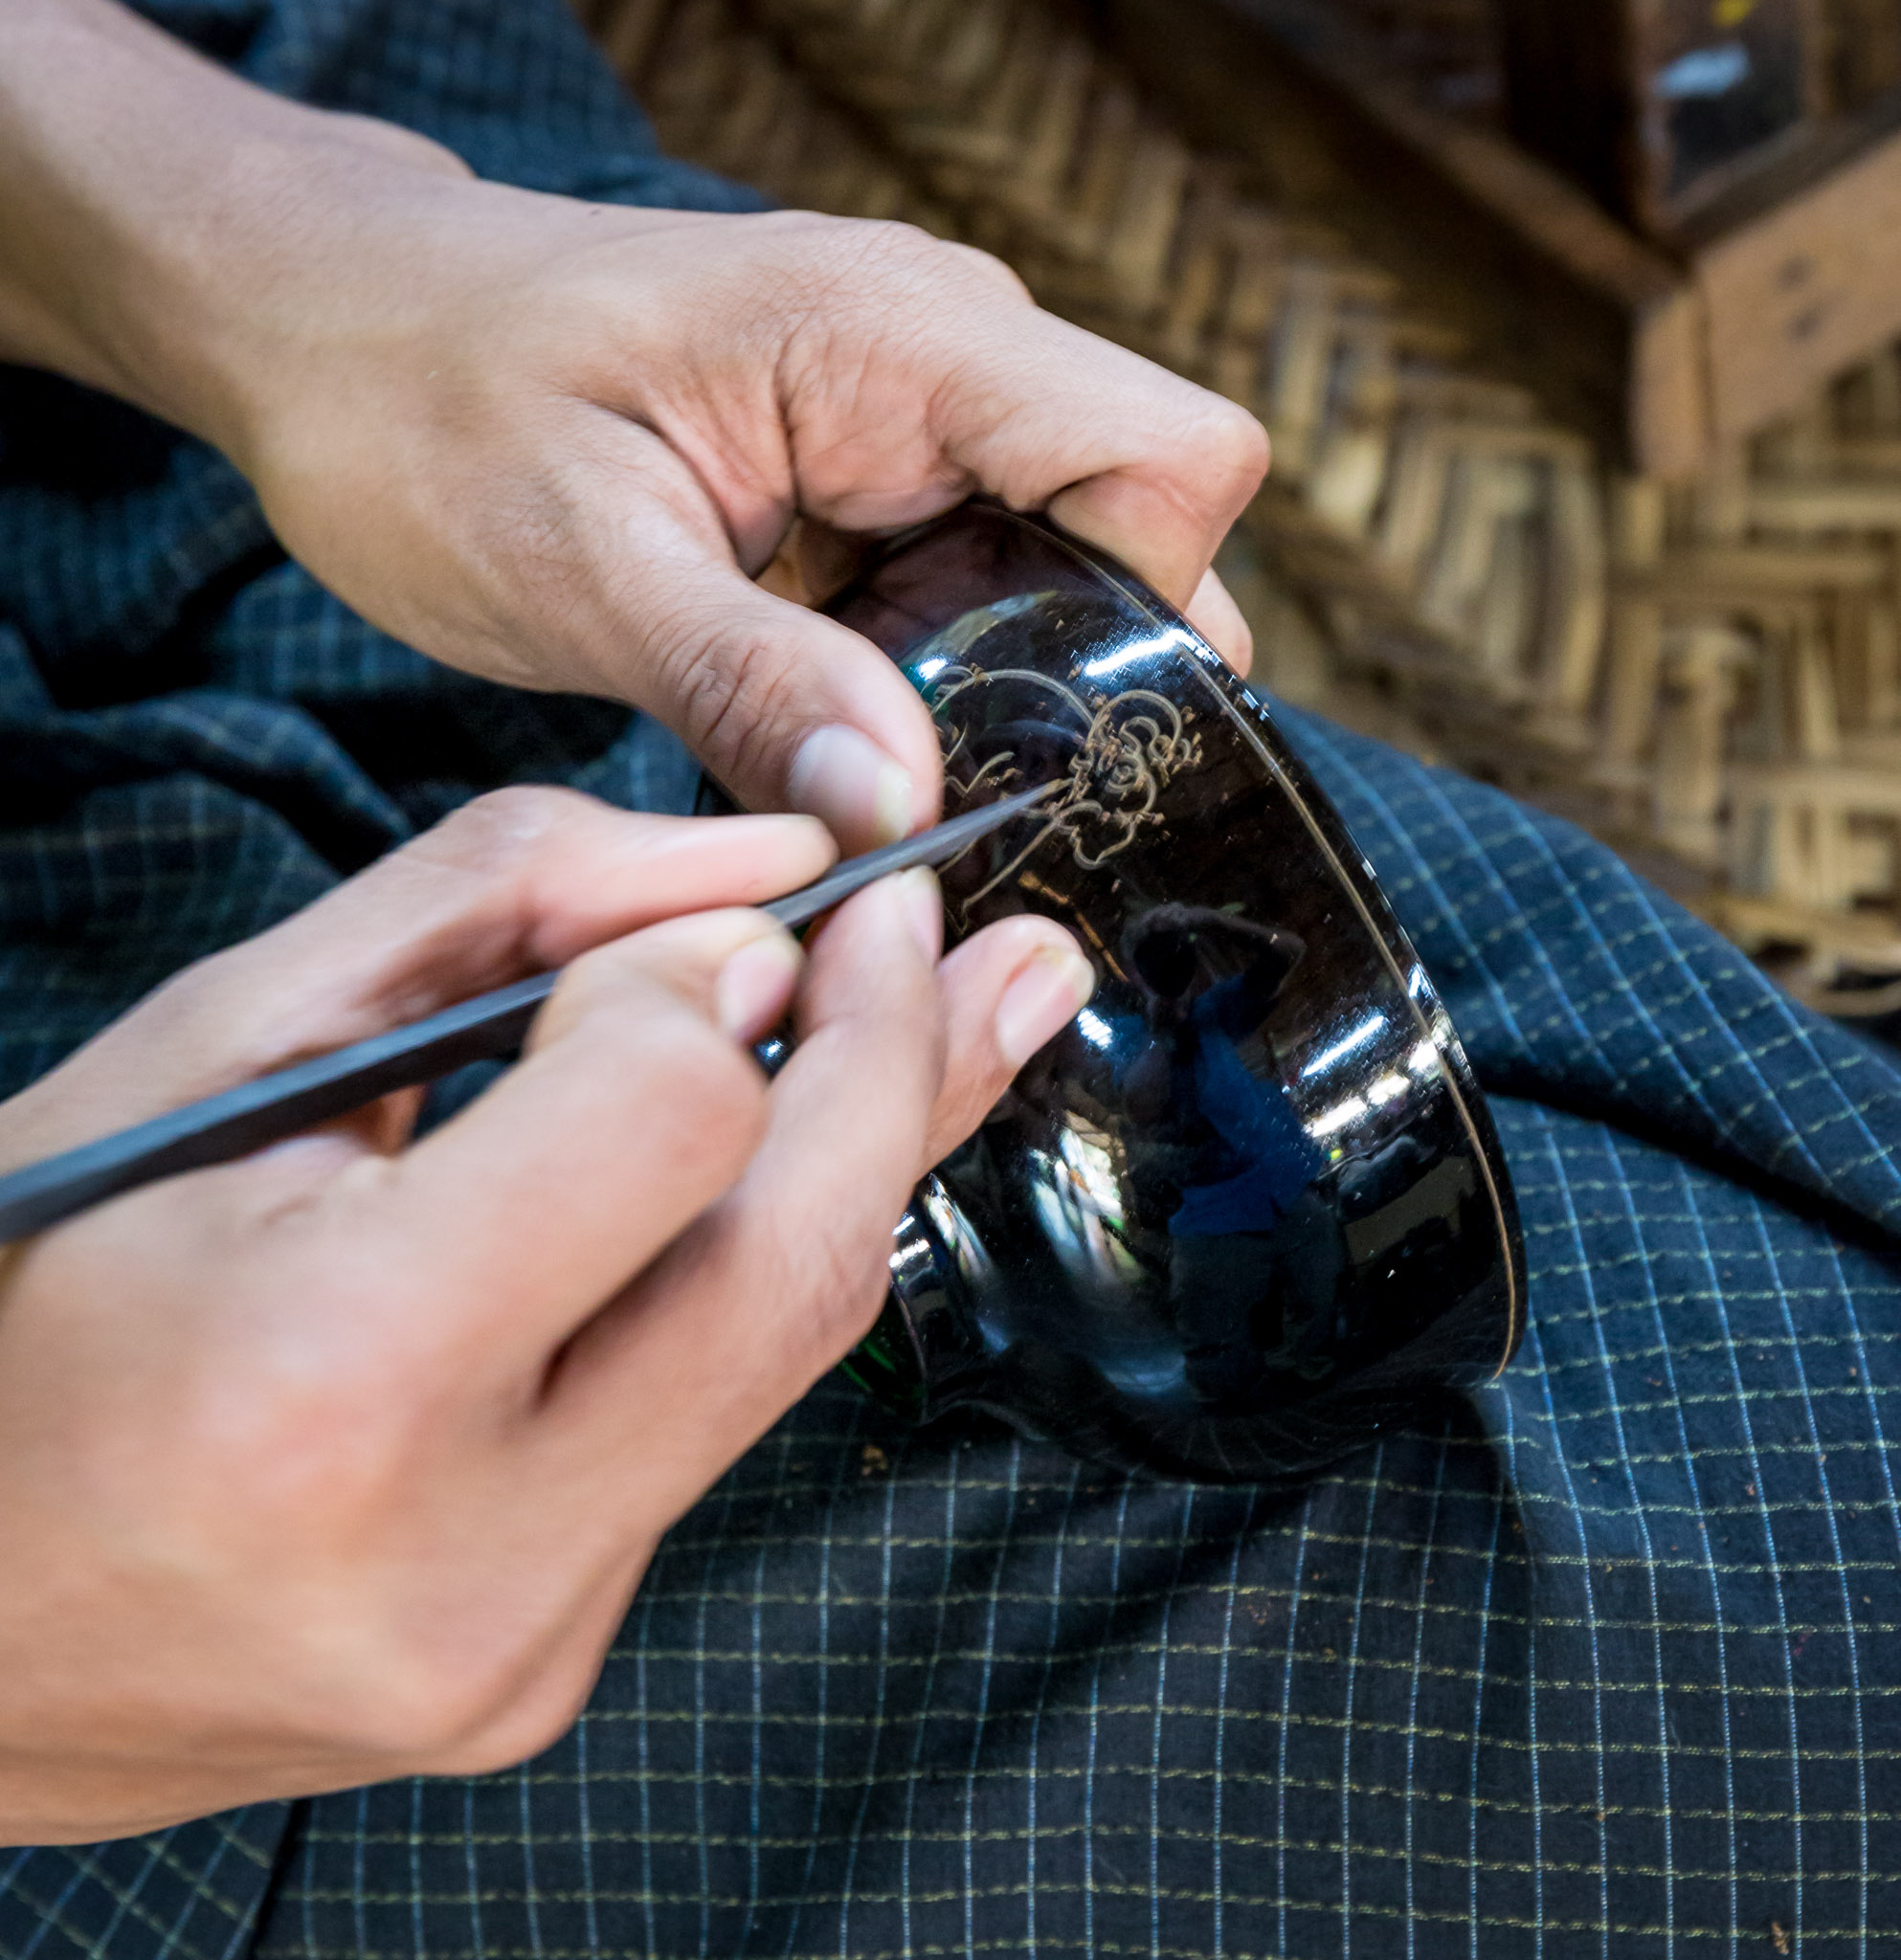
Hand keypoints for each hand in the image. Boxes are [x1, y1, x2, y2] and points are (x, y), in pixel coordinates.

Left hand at [0, 0, 1268, 848]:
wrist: (334, 334)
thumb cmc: (425, 410)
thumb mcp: (578, 567)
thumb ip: (753, 684)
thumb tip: (902, 806)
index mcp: (901, 340)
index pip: (1173, 463)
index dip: (1148, 617)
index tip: (1032, 738)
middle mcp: (943, 362)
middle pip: (1139, 539)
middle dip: (1063, 683)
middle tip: (914, 779)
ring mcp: (913, 418)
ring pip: (1063, 579)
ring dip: (983, 690)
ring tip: (833, 737)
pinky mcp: (872, 475)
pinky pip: (973, 591)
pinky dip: (921, 675)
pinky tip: (814, 707)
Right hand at [0, 788, 1094, 1843]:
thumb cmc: (29, 1296)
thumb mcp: (231, 1045)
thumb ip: (507, 919)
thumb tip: (763, 882)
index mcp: (332, 1371)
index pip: (667, 1121)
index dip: (724, 985)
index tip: (753, 915)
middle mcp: (460, 1549)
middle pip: (794, 1259)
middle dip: (902, 1068)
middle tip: (985, 942)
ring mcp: (521, 1641)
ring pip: (785, 1352)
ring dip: (871, 1164)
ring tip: (955, 1025)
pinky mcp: (550, 1667)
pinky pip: (707, 1428)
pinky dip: (753, 1276)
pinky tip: (796, 1174)